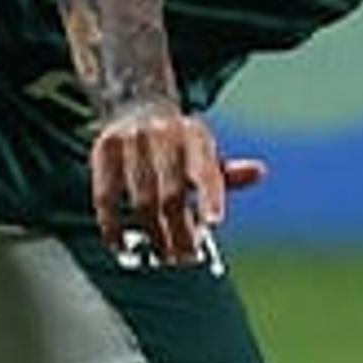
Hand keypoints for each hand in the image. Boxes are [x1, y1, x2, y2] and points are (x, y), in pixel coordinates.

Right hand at [88, 107, 266, 268]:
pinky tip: (122, 247)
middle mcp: (163, 134)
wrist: (136, 106)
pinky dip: (113, 227)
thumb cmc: (179, 145)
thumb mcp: (205, 152)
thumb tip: (259, 172)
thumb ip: (228, 173)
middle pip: (172, 195)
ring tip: (163, 256)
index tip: (214, 223)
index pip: (205, 170)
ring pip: (142, 201)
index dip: (210, 197)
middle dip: (180, 231)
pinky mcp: (104, 151)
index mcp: (195, 135)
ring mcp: (131, 141)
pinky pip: (107, 197)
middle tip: (186, 256)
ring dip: (153, 235)